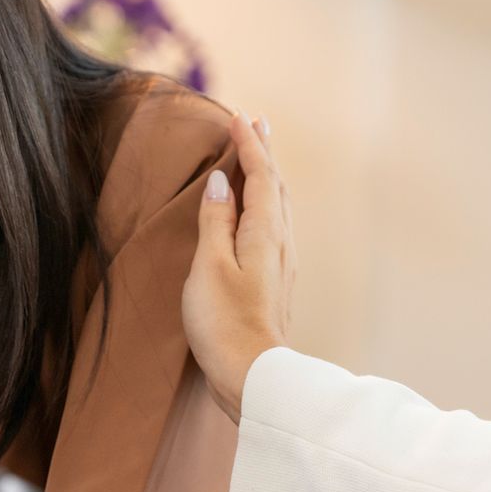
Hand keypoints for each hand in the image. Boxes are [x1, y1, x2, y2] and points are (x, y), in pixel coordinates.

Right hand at [183, 114, 292, 420]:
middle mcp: (280, 243)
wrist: (253, 374)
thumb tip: (219, 180)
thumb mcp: (208, 266)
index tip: (239, 116)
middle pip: (275, 187)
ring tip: (258, 159)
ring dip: (268, 177)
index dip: (249, 145)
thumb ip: (215, 219)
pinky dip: (265, 204)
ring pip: (278, 207)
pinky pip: (274, 227)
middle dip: (264, 154)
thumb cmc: (223, 322)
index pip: (259, 175)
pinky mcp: (275, 282)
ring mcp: (281, 264)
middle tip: (256, 125)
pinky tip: (258, 213)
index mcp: (263, 232)